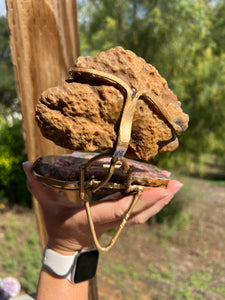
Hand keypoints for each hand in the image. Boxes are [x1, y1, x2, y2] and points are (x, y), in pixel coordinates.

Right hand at [23, 161, 182, 253]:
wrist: (69, 247)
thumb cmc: (60, 226)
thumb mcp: (48, 207)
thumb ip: (39, 186)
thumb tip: (27, 166)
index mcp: (95, 217)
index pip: (120, 210)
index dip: (139, 201)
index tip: (158, 190)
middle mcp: (111, 221)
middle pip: (139, 211)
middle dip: (158, 198)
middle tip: (175, 183)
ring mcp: (119, 222)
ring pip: (144, 213)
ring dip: (161, 200)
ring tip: (175, 185)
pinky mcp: (122, 220)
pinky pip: (142, 212)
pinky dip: (154, 203)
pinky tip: (164, 192)